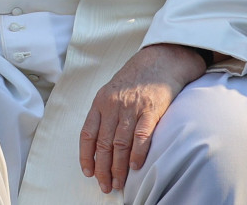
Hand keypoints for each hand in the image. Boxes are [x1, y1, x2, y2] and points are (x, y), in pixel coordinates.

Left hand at [79, 44, 206, 193]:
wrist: (160, 61)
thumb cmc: (135, 79)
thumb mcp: (112, 92)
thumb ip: (105, 114)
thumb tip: (100, 142)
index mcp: (100, 102)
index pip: (87, 134)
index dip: (86, 156)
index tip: (88, 172)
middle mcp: (112, 106)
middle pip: (103, 144)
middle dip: (102, 168)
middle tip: (105, 185)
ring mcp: (131, 108)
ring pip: (120, 144)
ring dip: (118, 167)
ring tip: (118, 183)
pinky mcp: (151, 110)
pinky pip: (141, 137)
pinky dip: (136, 154)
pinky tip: (134, 167)